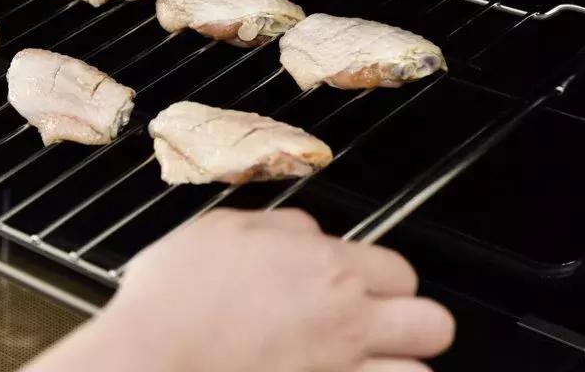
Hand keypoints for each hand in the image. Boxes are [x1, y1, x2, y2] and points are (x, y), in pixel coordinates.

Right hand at [22, 208, 453, 371]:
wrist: (151, 355)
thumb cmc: (173, 296)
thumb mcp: (223, 229)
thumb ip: (281, 227)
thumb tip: (309, 233)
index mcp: (325, 266)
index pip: (399, 270)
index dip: (383, 281)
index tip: (363, 289)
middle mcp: (346, 319)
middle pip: (432, 324)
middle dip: (411, 327)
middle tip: (378, 331)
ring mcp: (341, 370)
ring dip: (397, 368)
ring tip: (364, 366)